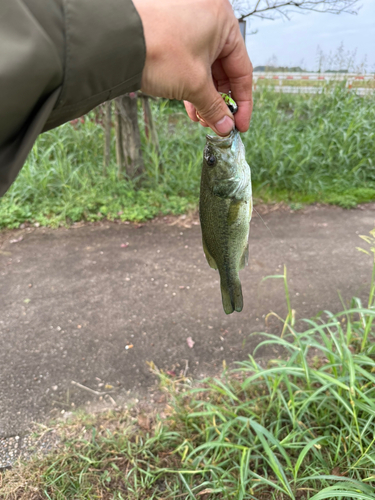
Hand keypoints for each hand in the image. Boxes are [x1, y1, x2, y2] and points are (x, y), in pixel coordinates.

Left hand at [132, 0, 252, 135]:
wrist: (115, 41)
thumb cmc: (158, 51)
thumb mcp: (194, 85)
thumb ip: (215, 108)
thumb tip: (226, 127)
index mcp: (224, 21)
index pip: (242, 70)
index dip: (242, 103)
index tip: (239, 125)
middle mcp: (208, 16)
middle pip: (223, 69)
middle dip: (219, 101)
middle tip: (216, 125)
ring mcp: (188, 22)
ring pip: (205, 67)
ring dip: (204, 97)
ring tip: (201, 120)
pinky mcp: (171, 32)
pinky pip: (189, 61)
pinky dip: (191, 84)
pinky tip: (190, 107)